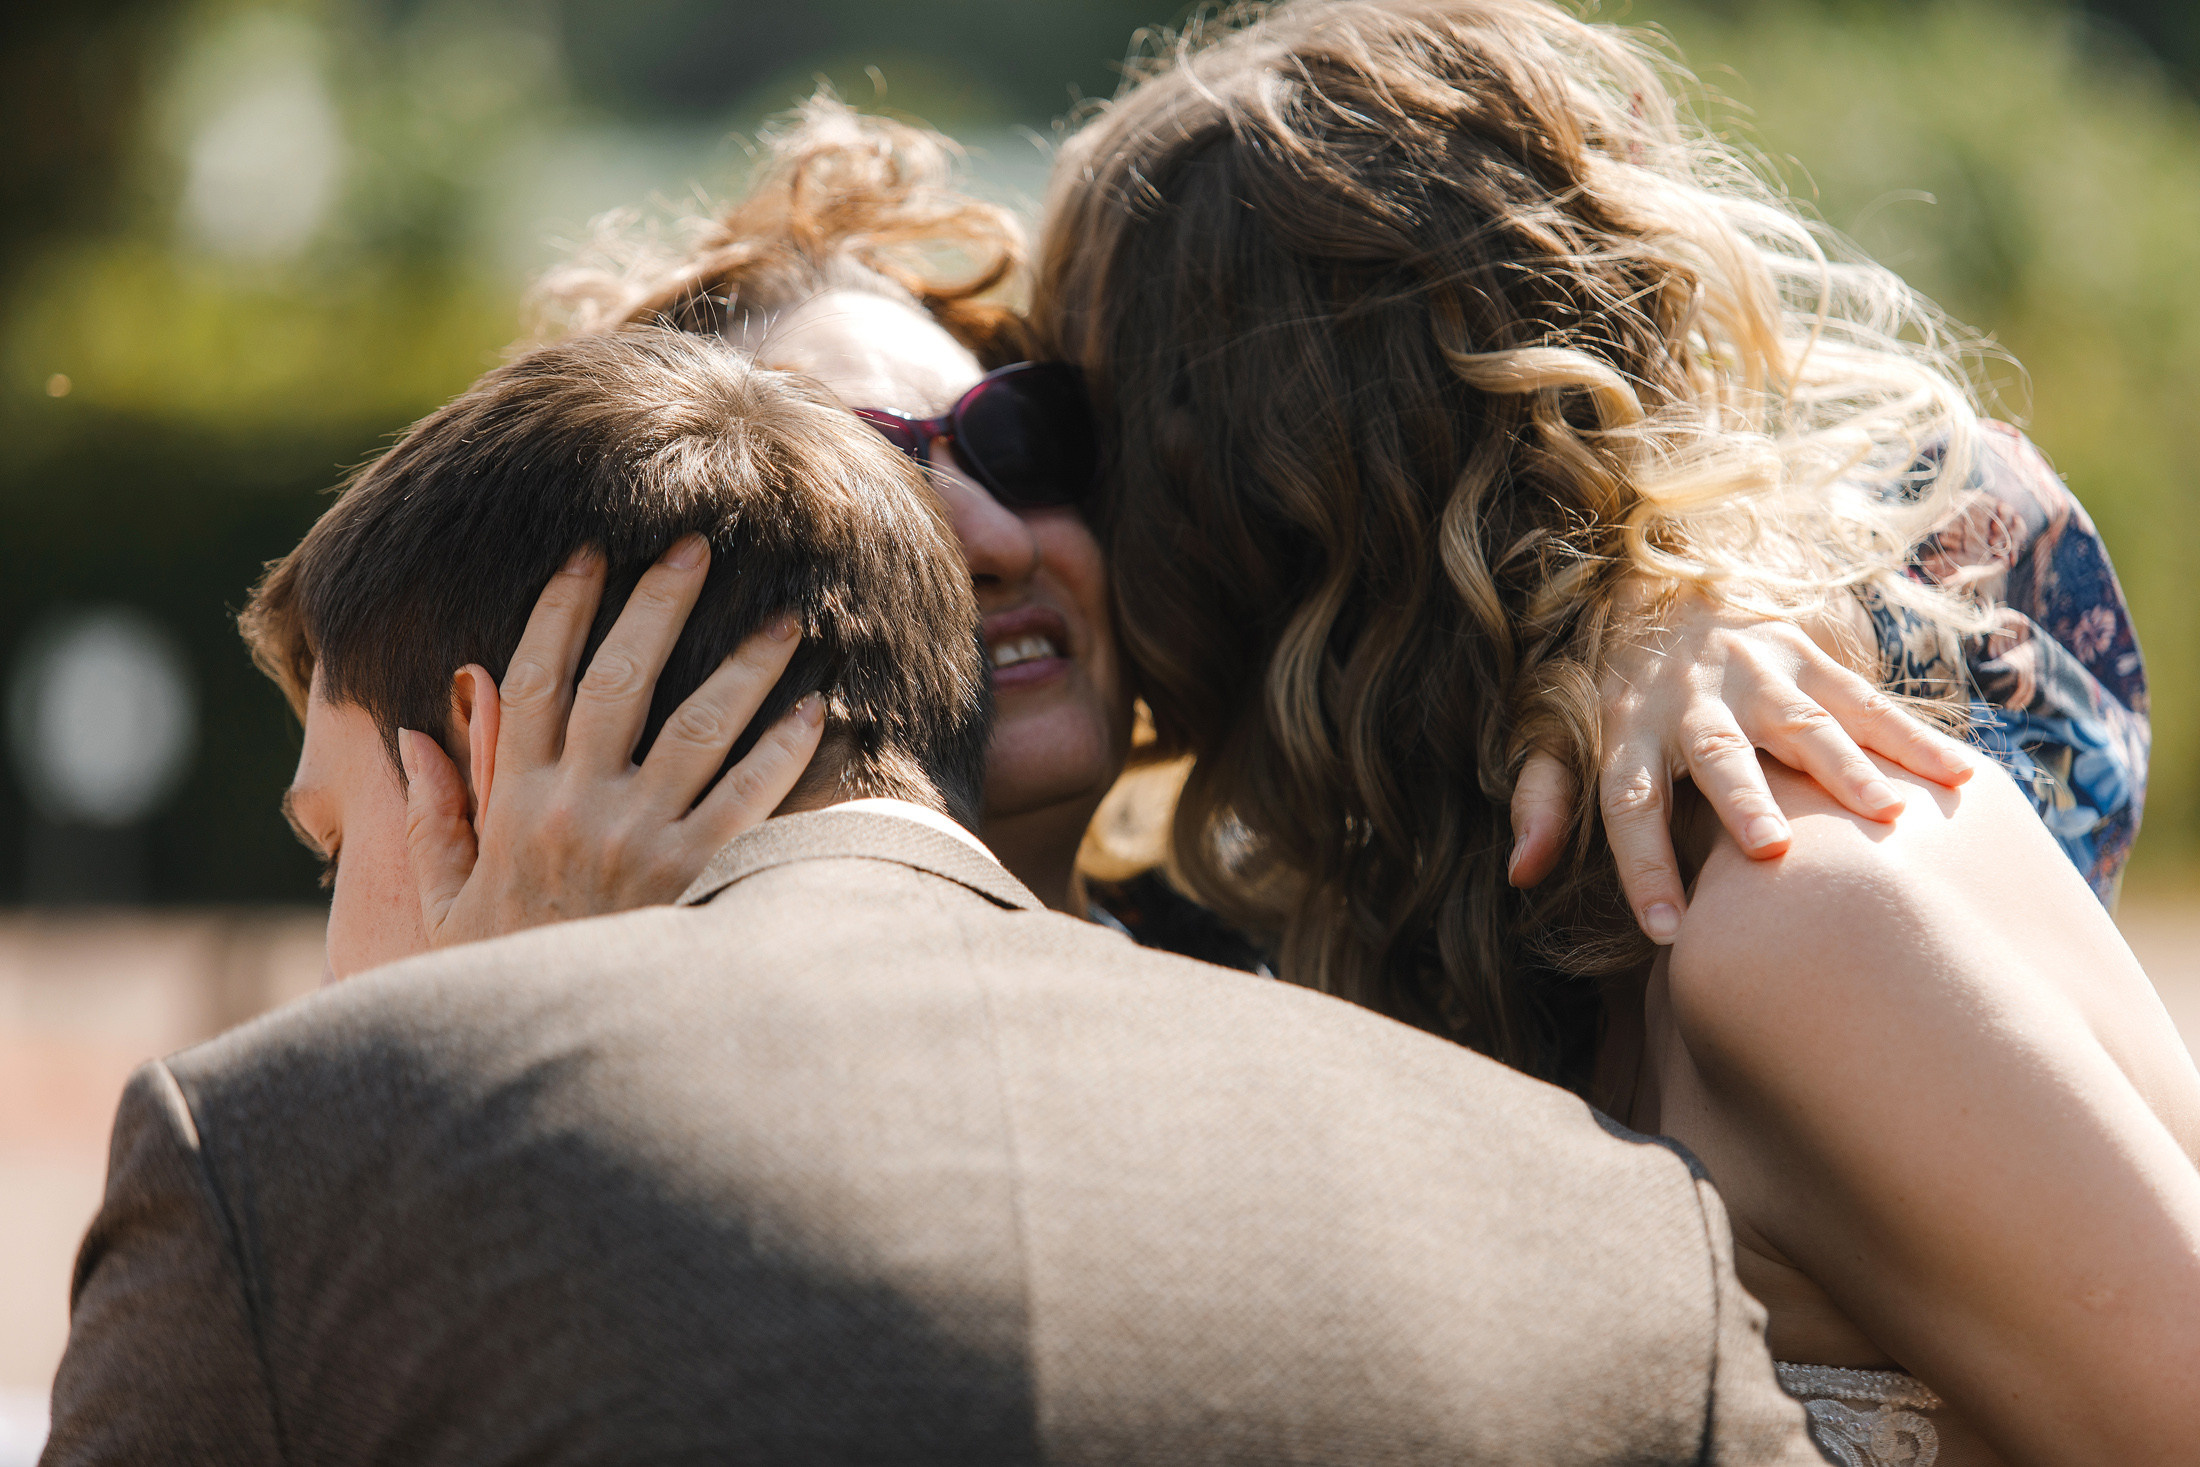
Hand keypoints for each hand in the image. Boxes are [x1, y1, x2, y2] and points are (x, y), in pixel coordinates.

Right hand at [395, 536, 825, 947]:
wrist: (544, 1063)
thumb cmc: (502, 980)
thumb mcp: (447, 902)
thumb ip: (440, 815)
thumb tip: (418, 734)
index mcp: (515, 804)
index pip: (533, 680)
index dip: (561, 609)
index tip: (589, 555)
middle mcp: (577, 809)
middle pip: (620, 678)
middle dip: (657, 603)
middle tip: (695, 545)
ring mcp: (641, 842)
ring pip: (698, 726)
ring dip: (743, 667)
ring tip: (785, 620)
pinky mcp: (698, 880)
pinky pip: (749, 800)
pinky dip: (782, 753)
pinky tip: (814, 711)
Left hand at [1508, 588, 1973, 942]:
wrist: (1654, 582)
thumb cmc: (1609, 691)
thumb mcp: (1558, 737)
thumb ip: (1541, 801)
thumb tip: (1521, 872)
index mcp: (1626, 728)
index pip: (1626, 802)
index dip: (1643, 864)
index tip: (1668, 929)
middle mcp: (1689, 697)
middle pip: (1717, 752)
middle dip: (1743, 799)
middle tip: (1772, 850)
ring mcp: (1752, 670)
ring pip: (1802, 721)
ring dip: (1844, 766)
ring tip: (1887, 818)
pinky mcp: (1804, 651)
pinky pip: (1863, 698)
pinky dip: (1910, 737)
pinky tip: (1959, 780)